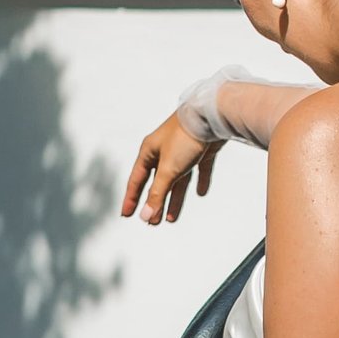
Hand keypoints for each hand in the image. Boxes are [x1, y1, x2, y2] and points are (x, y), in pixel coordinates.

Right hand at [123, 108, 217, 223]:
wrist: (212, 115)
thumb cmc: (185, 137)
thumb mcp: (168, 170)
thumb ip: (157, 194)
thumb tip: (146, 216)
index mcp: (150, 151)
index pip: (136, 180)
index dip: (131, 198)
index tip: (127, 214)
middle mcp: (164, 150)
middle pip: (157, 182)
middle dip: (154, 203)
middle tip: (152, 222)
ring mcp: (183, 149)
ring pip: (177, 179)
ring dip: (174, 198)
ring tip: (171, 218)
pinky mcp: (202, 149)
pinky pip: (199, 169)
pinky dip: (200, 181)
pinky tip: (201, 193)